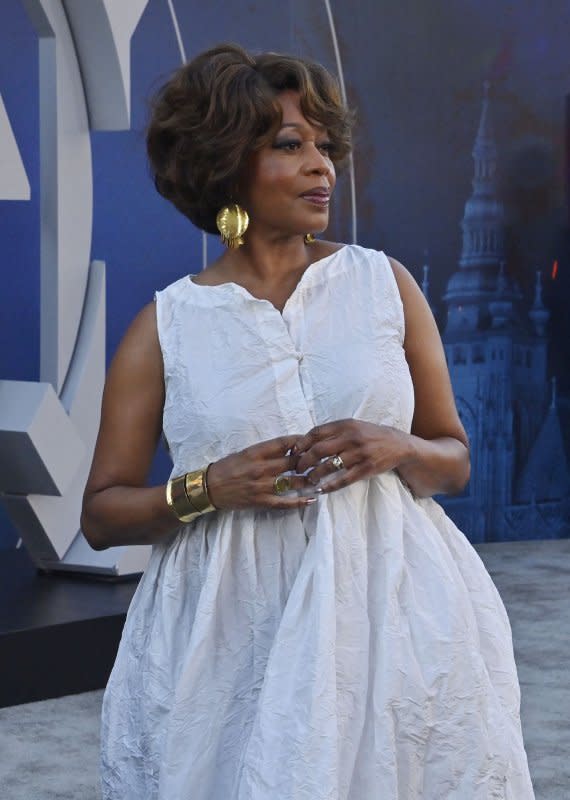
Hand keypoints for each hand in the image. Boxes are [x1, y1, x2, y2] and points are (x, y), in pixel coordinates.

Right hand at [207, 435, 318, 510]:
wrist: (209, 488)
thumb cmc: (227, 467)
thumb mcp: (245, 453)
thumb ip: (266, 451)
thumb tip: (290, 448)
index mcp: (255, 453)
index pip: (284, 443)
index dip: (301, 441)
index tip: (311, 441)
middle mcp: (260, 468)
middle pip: (292, 462)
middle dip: (309, 461)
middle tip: (322, 460)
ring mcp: (261, 486)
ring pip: (292, 482)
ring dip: (309, 480)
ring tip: (321, 478)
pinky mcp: (261, 502)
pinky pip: (285, 503)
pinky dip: (300, 502)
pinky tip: (312, 499)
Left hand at [292, 419, 412, 493]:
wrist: (398, 445)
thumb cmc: (370, 435)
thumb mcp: (353, 427)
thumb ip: (333, 432)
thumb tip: (306, 442)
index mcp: (346, 425)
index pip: (316, 432)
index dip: (302, 443)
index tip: (294, 453)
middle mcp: (351, 437)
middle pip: (319, 450)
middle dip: (304, 461)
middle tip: (298, 469)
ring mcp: (360, 453)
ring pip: (329, 466)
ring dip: (315, 475)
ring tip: (309, 480)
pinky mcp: (367, 468)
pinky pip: (344, 479)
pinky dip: (330, 486)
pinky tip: (322, 490)